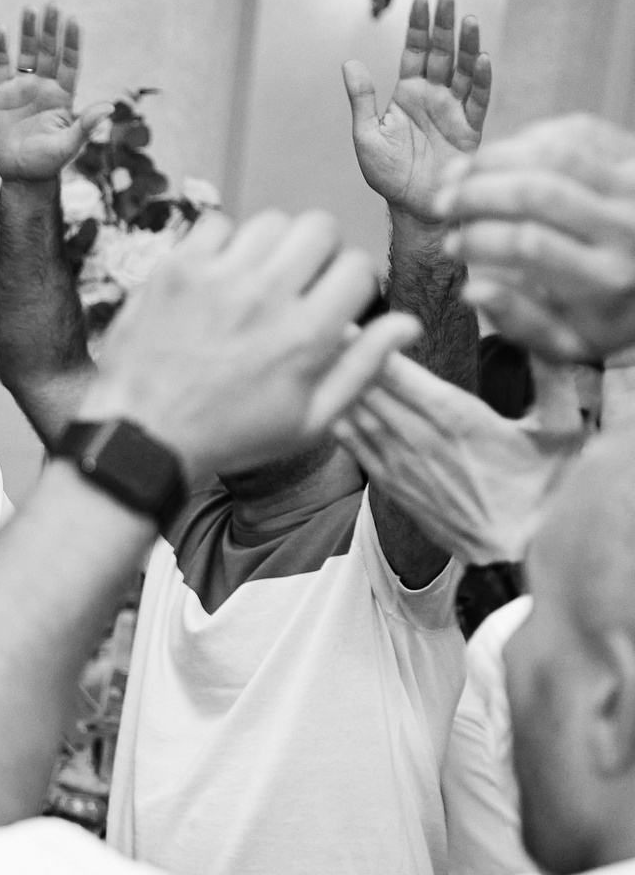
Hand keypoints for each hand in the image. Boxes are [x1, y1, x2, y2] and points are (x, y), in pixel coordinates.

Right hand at [0, 5, 109, 185]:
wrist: (20, 176)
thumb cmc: (47, 163)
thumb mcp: (69, 145)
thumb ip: (86, 124)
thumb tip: (109, 107)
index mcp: (63, 95)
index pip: (70, 62)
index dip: (71, 42)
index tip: (73, 21)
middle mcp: (44, 86)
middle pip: (49, 52)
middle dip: (51, 30)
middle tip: (52, 5)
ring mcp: (22, 88)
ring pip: (26, 54)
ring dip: (28, 32)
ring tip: (29, 9)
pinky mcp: (1, 94)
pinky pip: (0, 66)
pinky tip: (0, 29)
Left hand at [83, 210, 420, 478]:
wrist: (142, 437)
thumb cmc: (227, 436)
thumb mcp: (307, 422)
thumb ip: (362, 369)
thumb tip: (407, 325)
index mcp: (306, 335)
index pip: (358, 266)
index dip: (352, 281)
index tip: (334, 299)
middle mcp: (265, 296)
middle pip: (319, 227)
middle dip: (317, 252)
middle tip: (297, 282)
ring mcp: (217, 278)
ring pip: (270, 221)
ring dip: (271, 246)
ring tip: (255, 280)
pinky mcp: (176, 269)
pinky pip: (215, 224)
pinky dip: (222, 243)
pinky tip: (217, 276)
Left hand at [333, 351, 583, 563]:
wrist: (519, 552)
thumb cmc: (546, 488)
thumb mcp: (562, 427)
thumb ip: (553, 373)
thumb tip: (540, 327)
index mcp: (459, 420)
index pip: (402, 375)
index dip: (370, 347)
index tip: (349, 322)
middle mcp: (421, 440)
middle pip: (369, 390)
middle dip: (344, 359)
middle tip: (318, 328)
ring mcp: (400, 465)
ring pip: (356, 416)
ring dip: (334, 386)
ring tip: (312, 356)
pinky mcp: (391, 485)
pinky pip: (354, 447)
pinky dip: (337, 420)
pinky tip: (321, 400)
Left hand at [344, 0, 490, 222]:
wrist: (413, 208)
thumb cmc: (387, 175)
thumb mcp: (366, 135)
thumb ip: (362, 99)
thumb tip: (349, 63)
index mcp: (408, 94)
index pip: (414, 52)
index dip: (418, 27)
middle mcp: (434, 96)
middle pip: (441, 53)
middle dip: (443, 25)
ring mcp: (454, 110)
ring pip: (464, 70)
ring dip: (467, 45)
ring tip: (467, 20)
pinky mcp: (471, 129)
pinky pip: (479, 100)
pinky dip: (482, 79)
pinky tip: (482, 58)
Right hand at [434, 114, 634, 360]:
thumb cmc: (607, 316)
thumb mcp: (566, 342)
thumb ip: (519, 321)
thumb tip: (471, 290)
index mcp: (607, 278)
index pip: (529, 245)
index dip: (479, 240)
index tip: (450, 248)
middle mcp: (628, 227)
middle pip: (538, 192)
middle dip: (476, 194)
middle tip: (441, 205)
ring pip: (555, 153)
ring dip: (493, 158)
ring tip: (456, 174)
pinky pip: (578, 131)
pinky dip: (528, 138)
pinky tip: (499, 158)